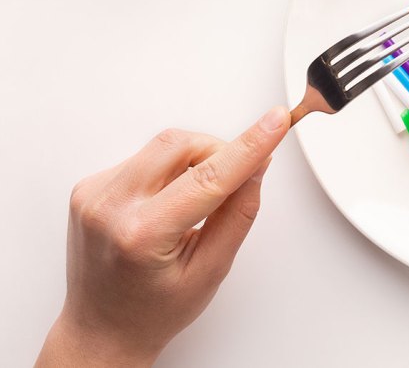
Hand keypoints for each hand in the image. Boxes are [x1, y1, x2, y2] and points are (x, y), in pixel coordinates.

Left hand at [36, 107, 290, 367]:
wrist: (101, 330)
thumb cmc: (154, 310)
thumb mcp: (211, 270)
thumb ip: (238, 212)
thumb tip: (256, 165)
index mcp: (142, 234)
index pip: (209, 176)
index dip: (248, 146)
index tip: (275, 121)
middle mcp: (110, 208)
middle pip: (179, 145)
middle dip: (218, 152)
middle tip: (234, 180)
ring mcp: (94, 194)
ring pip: (162, 147)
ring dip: (191, 163)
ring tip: (192, 207)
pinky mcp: (89, 186)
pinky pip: (143, 159)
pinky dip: (167, 172)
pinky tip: (165, 207)